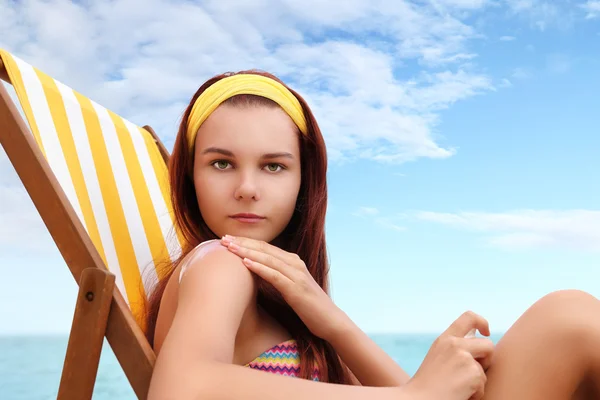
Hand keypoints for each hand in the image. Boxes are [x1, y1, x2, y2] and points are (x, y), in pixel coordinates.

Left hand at [220, 235, 347, 340]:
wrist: (331, 320)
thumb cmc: (309, 307)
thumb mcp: (290, 288)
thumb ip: (277, 278)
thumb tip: (256, 275)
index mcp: (293, 262)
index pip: (266, 247)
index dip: (247, 242)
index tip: (229, 239)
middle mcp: (295, 264)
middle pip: (265, 248)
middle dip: (243, 243)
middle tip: (223, 238)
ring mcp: (297, 275)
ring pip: (267, 259)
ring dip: (247, 251)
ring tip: (230, 247)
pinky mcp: (296, 289)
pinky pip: (274, 275)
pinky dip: (260, 267)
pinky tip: (246, 263)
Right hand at [403, 311, 493, 399]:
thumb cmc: (427, 385)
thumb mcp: (438, 357)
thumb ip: (455, 346)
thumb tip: (477, 335)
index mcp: (444, 339)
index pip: (469, 317)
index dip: (482, 322)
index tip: (485, 333)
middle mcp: (454, 344)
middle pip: (488, 344)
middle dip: (487, 360)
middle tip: (473, 373)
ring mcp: (464, 357)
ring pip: (486, 368)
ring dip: (478, 381)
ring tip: (458, 387)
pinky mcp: (472, 372)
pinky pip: (483, 384)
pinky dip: (475, 394)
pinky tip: (459, 394)